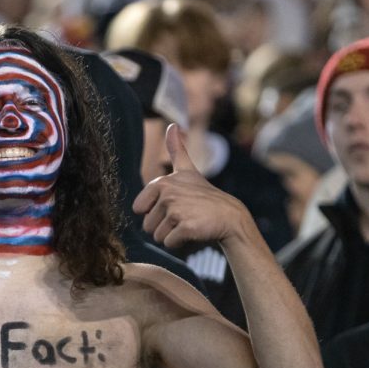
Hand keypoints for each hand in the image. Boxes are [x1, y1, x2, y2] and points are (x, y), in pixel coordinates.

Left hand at [133, 124, 253, 248]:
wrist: (229, 216)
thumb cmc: (204, 196)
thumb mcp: (188, 170)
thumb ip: (176, 149)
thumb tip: (172, 125)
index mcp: (162, 183)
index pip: (139, 209)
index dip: (154, 212)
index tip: (173, 206)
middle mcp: (168, 194)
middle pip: (147, 225)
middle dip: (163, 226)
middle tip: (183, 217)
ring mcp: (177, 210)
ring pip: (157, 236)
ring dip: (171, 235)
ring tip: (188, 222)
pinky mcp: (185, 227)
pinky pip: (169, 243)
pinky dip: (180, 242)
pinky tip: (193, 231)